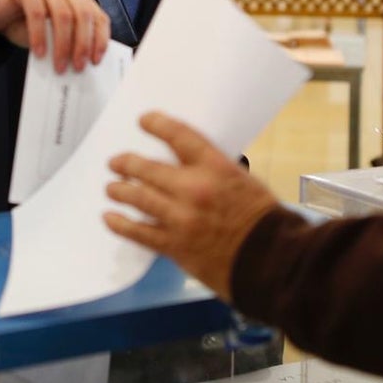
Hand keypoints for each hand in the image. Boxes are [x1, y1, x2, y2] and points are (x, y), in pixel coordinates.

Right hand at [0, 0, 109, 72]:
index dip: (100, 39)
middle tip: (77, 66)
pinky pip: (37, 12)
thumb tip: (82, 62)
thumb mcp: (51, 34)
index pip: (98, 16)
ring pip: (62, 14)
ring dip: (62, 44)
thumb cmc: (26, 24)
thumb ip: (68, 41)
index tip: (95, 60)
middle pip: (82, 14)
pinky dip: (39, 35)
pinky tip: (39, 52)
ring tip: (58, 65)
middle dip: (82, 44)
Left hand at [103, 112, 278, 303]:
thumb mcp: (242, 181)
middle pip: (148, 168)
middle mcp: (194, 188)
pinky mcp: (174, 245)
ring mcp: (181, 218)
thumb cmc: (262, 220)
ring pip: (138, 197)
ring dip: (120, 190)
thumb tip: (187, 165)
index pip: (179, 135)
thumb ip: (213, 171)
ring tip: (112, 188)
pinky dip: (121, 224)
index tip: (144, 120)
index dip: (157, 124)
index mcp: (215, 167)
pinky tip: (110, 218)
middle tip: (115, 162)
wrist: (271, 262)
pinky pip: (139, 232)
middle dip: (127, 163)